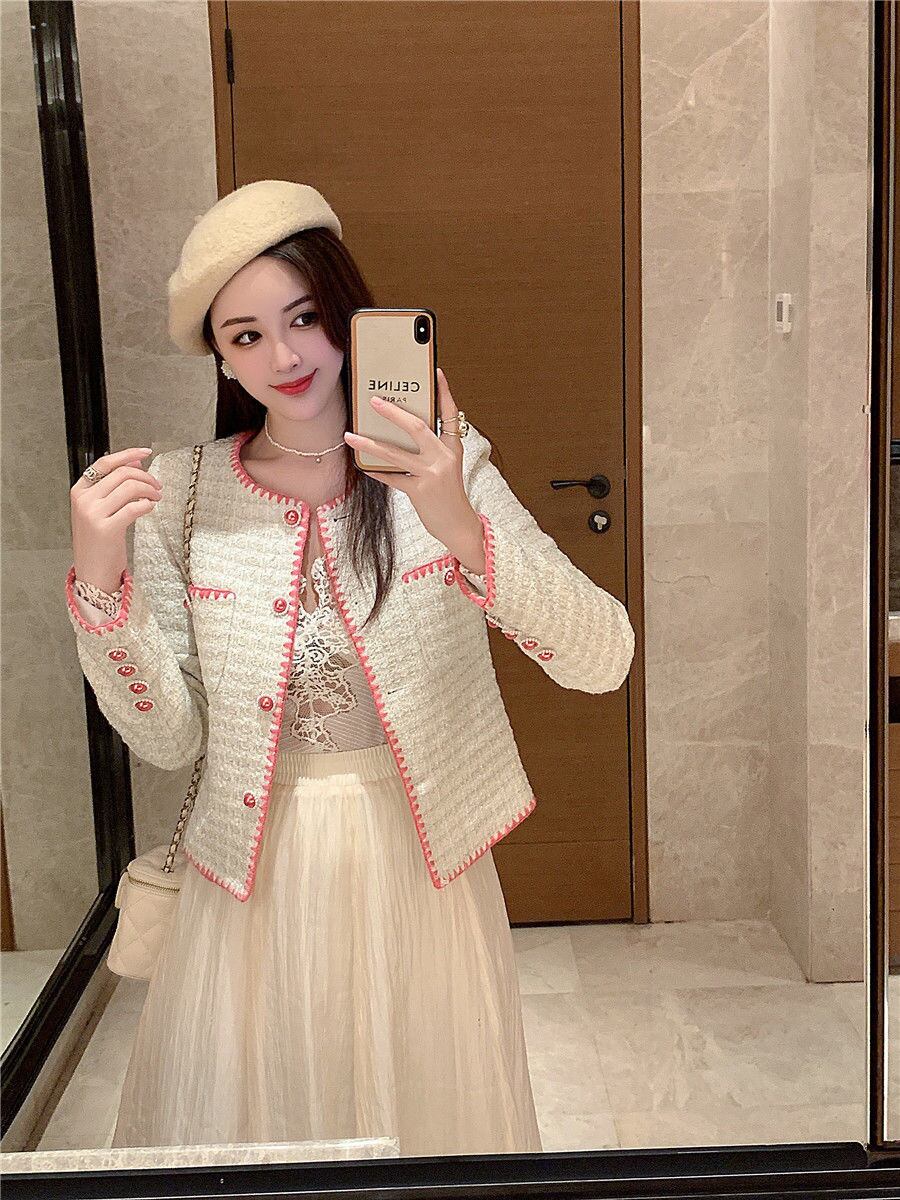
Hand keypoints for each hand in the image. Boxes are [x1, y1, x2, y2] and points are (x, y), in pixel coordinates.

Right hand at [70, 446, 162, 590]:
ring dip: (150, 490)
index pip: (105, 463)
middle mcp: (84, 500)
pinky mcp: (106, 529)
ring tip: (156, 497)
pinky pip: (134, 507)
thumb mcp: (101, 510)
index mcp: (80, 491)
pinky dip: (147, 505)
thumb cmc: (98, 541)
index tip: (145, 452)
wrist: (92, 572)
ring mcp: (93, 514)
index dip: (128, 454)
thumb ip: (114, 486)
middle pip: (122, 474)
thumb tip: (135, 462)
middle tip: (157, 486)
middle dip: (146, 477)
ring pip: (130, 487)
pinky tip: (150, 508)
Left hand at [343, 367, 477, 548]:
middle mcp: (443, 457)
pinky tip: (361, 464)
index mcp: (453, 448)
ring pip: (395, 453)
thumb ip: (431, 450)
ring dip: (370, 443)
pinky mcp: (419, 491)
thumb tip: (400, 433)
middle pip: (417, 427)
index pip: (450, 414)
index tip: (436, 372)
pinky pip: (391, 476)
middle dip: (393, 412)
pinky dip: (375, 470)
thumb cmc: (449, 494)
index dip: (444, 392)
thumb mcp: (447, 467)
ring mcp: (431, 474)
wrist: (459, 525)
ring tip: (351, 435)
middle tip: (374, 401)